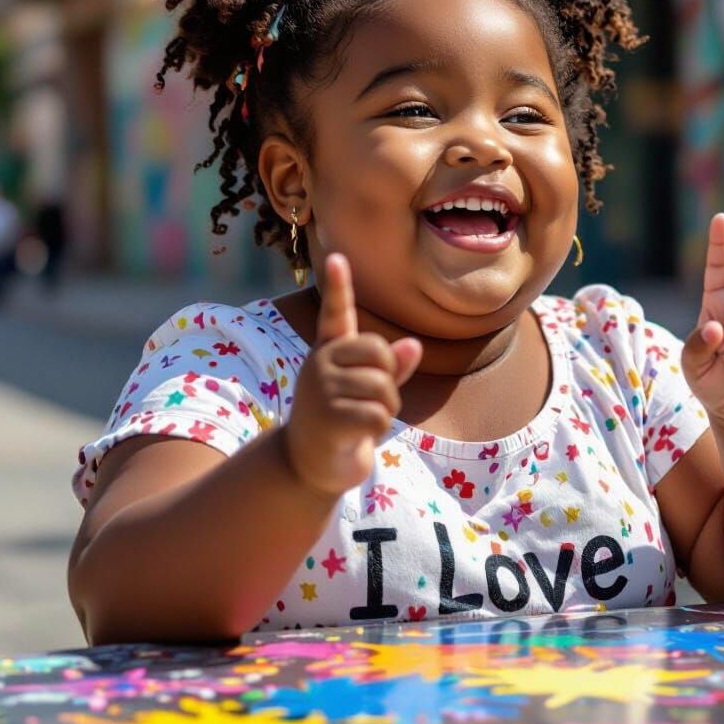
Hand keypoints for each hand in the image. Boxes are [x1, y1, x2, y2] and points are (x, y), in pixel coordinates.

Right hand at [284, 253, 421, 499]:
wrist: (308, 466)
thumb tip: (414, 344)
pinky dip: (378, 428)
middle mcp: (321, 363)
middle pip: (380, 353)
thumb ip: (391, 368)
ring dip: (386, 410)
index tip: (337, 257)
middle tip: (372, 403)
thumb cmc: (342, 424)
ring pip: (383, 387)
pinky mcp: (328, 415)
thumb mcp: (368, 392)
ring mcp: (322, 388)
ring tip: (363, 421)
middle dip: (389, 382)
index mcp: (330, 352)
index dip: (337, 286)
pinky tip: (358, 436)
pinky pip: (378, 414)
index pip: (335, 314)